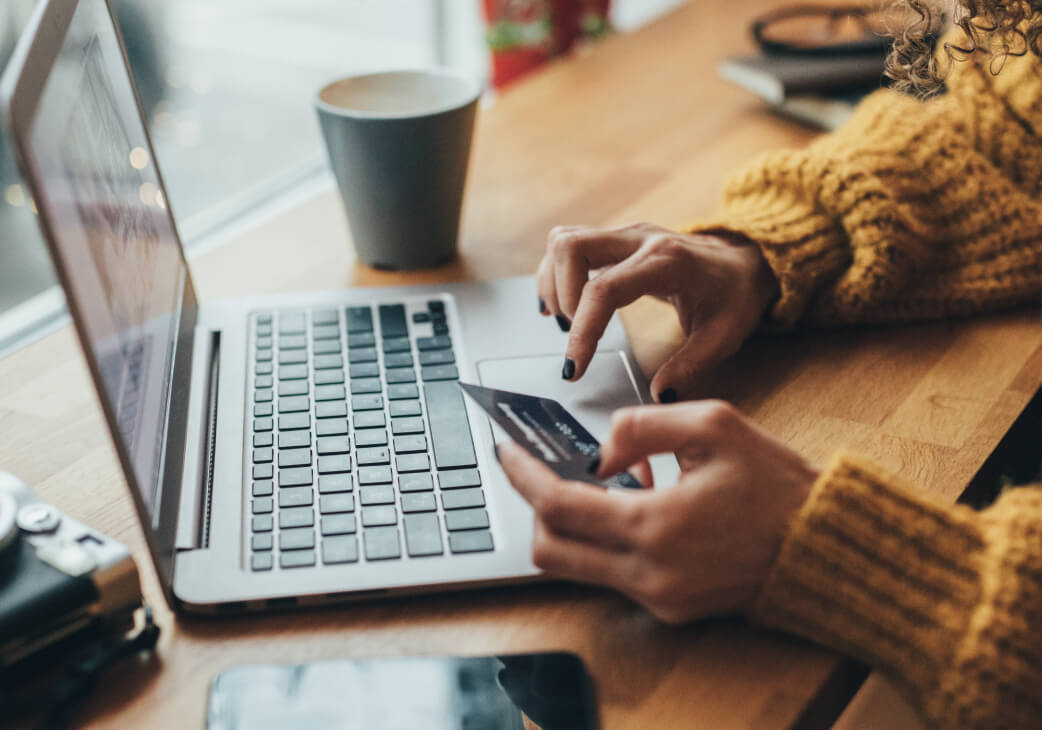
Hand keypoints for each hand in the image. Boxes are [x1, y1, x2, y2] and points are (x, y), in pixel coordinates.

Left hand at [498, 401, 817, 623]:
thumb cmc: (777, 485)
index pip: (558, 506)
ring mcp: (658, 598)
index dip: (523, 476)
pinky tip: (636, 506)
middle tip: (542, 470)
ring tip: (605, 482)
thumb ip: (641, 426)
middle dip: (535, 507)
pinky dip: (607, 540)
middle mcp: (649, 573)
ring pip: (575, 567)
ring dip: (573, 524)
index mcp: (656, 526)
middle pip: (550, 550)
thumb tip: (599, 452)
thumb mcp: (714, 425)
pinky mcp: (670, 609)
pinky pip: (612, 575)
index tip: (505, 452)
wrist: (825, 547)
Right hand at [537, 223, 777, 400]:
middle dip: (561, 296)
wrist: (745, 260)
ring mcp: (625, 235)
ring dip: (554, 282)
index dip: (583, 330)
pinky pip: (569, 244)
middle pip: (571, 247)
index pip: (604, 289)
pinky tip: (562, 304)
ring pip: (564, 240)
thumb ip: (691, 367)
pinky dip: (556, 273)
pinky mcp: (615, 239)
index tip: (574, 367)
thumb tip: (659, 395)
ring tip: (567, 320)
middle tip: (573, 333)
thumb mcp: (724, 336)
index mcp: (666, 262)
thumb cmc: (734, 294)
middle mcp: (640, 239)